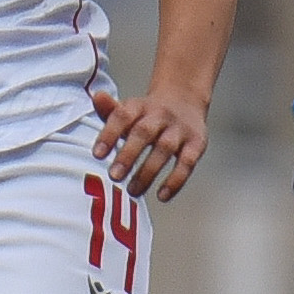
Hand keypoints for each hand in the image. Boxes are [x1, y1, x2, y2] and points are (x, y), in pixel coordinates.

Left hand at [91, 85, 211, 200]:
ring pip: (164, 148)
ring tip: (133, 190)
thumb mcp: (129, 110)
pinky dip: (175, 180)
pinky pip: (187, 162)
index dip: (109, 134)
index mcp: (139, 106)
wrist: (185, 100)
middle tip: (114, 176)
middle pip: (144, 132)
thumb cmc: (147, 114)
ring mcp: (179, 129)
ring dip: (148, 171)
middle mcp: (160, 114)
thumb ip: (110, 110)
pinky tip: (162, 196)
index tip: (97, 155)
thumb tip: (97, 97)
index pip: (122, 116)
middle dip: (128, 154)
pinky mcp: (197, 143)